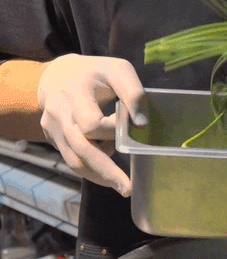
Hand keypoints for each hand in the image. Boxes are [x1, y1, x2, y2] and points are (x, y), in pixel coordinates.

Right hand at [38, 54, 146, 196]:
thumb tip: (142, 124)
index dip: (111, 130)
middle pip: (80, 148)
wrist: (58, 75)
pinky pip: (71, 160)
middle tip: (128, 188)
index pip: (90, 124)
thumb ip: (133, 92)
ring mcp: (52, 128)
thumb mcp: (118, 70)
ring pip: (74, 160)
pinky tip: (108, 174)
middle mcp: (59, 112)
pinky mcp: (53, 139)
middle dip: (106, 170)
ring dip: (99, 175)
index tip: (126, 125)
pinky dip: (91, 169)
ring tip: (122, 186)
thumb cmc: (96, 73)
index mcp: (74, 91)